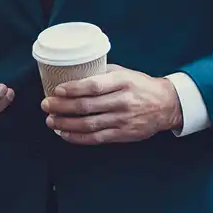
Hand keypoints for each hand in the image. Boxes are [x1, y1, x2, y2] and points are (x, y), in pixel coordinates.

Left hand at [43, 65, 182, 144]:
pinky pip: (96, 138)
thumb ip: (102, 74)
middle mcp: (123, 101)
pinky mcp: (123, 135)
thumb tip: (75, 74)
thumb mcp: (125, 73)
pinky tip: (65, 134)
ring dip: (66, 124)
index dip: (73, 89)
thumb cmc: (141, 86)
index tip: (56, 90)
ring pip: (88, 125)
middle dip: (62, 107)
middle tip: (45, 105)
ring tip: (51, 121)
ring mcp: (123, 120)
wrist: (166, 105)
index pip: (94, 86)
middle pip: (87, 106)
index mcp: (123, 82)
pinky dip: (77, 137)